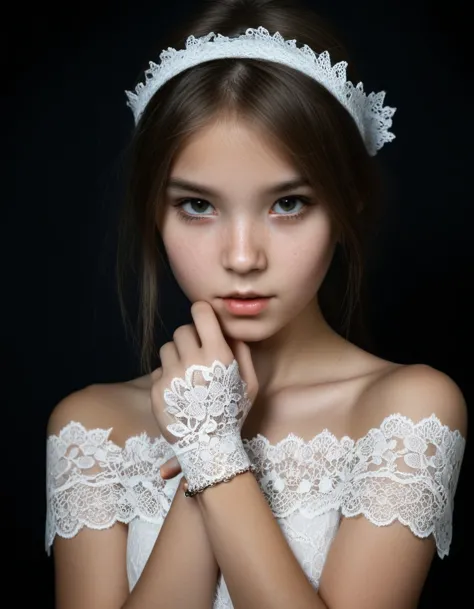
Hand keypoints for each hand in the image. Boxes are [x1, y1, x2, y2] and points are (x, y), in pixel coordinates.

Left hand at [151, 301, 258, 491]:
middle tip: (195, 354)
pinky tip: (179, 392)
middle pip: (181, 330)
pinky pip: (158, 369)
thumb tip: (230, 329)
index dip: (202, 313)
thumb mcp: (249, 383)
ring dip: (176, 356)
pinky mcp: (157, 388)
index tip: (203, 320)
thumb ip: (243, 352)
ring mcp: (173, 375)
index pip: (201, 313)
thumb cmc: (232, 412)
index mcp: (218, 355)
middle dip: (189, 338)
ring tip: (186, 375)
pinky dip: (167, 376)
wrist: (209, 446)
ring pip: (167, 348)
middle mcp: (193, 361)